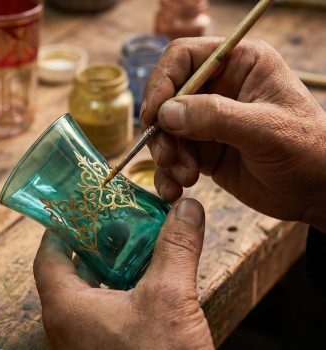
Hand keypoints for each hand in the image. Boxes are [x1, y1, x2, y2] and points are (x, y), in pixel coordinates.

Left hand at [34, 199, 213, 349]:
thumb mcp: (169, 299)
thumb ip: (176, 249)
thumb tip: (187, 208)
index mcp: (66, 307)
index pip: (48, 256)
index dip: (59, 228)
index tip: (75, 209)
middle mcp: (67, 326)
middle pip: (69, 272)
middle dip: (91, 245)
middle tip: (113, 224)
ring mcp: (83, 343)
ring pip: (88, 295)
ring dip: (108, 270)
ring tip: (133, 248)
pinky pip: (102, 315)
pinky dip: (119, 294)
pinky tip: (145, 287)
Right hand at [141, 38, 325, 230]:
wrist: (316, 192)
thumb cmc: (308, 151)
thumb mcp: (265, 129)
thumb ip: (216, 117)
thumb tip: (166, 113)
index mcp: (239, 64)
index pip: (184, 57)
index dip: (162, 82)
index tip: (153, 114)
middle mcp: (219, 88)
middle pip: (167, 96)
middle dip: (162, 129)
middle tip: (168, 156)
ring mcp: (208, 120)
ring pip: (165, 130)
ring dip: (166, 155)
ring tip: (184, 176)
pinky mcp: (203, 149)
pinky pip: (172, 157)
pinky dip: (168, 174)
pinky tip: (175, 189)